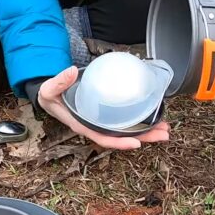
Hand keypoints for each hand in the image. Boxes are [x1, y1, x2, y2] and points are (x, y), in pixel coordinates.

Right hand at [37, 66, 169, 149]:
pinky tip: (153, 115)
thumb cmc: (50, 96)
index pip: (102, 138)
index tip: (136, 143)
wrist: (51, 95)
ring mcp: (102, 121)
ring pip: (127, 130)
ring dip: (148, 131)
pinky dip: (140, 119)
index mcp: (82, 125)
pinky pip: (125, 120)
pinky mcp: (106, 114)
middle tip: (164, 134)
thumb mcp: (49, 90)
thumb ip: (58, 82)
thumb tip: (71, 71)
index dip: (119, 143)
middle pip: (121, 138)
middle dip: (144, 138)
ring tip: (166, 128)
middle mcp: (95, 126)